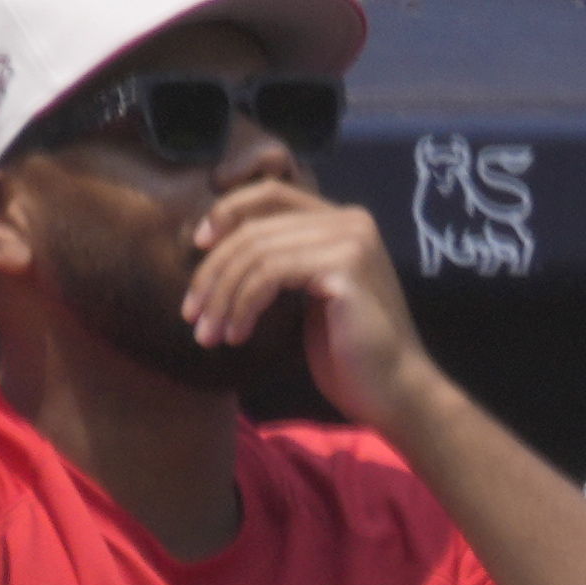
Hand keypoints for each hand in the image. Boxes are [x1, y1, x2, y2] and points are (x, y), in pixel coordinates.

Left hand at [176, 177, 433, 427]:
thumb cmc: (348, 351)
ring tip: (209, 335)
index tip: (195, 251)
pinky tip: (238, 336)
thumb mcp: (306, 293)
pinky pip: (269, 274)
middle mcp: (352, 221)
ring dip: (221, 297)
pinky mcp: (346, 267)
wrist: (393, 391)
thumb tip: (210, 240)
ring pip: (256, 253)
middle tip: (192, 315)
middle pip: (254, 228)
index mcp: (343, 221)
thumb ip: (278, 260)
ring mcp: (352, 241)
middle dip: (212, 273)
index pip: (269, 193)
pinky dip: (242, 306)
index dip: (225, 214)